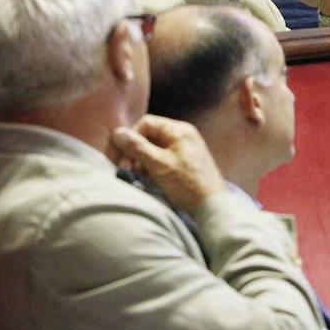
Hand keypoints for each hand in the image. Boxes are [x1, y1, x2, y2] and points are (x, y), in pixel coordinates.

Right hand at [111, 115, 225, 215]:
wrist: (212, 206)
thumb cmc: (188, 185)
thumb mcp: (159, 165)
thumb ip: (137, 148)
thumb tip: (117, 133)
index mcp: (179, 130)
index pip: (146, 124)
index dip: (129, 137)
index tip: (119, 156)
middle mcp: (182, 135)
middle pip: (149, 135)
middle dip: (135, 151)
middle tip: (126, 168)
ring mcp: (185, 148)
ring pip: (154, 148)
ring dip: (142, 161)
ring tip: (140, 176)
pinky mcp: (185, 161)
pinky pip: (162, 158)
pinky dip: (152, 167)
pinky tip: (150, 179)